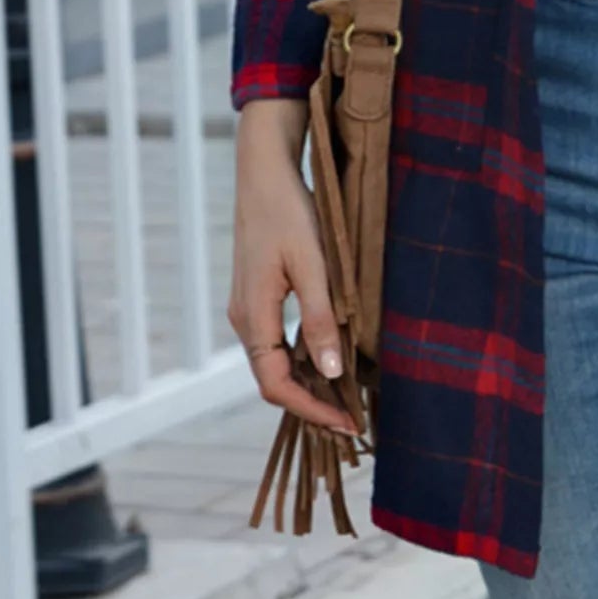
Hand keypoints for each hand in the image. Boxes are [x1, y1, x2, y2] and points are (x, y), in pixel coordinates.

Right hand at [228, 99, 358, 436]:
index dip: (311, 410)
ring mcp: (248, 309)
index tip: (347, 423)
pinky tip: (330, 358)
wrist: (264, 174)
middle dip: (311, 404)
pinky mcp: (257, 297)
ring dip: (308, 383)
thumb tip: (332, 371)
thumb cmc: (289, 212)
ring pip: (275, 363)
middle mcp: (244, 319)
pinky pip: (276, 343)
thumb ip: (321, 318)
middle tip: (353, 419)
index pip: (276, 385)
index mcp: (253, 316)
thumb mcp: (313, 264)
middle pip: (273, 380)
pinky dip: (302, 359)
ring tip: (347, 396)